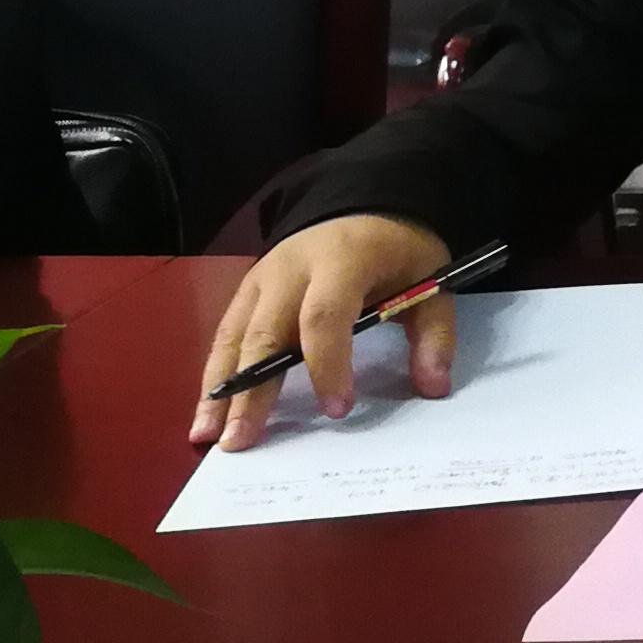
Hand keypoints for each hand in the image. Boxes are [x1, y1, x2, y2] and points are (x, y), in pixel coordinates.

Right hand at [191, 214, 452, 450]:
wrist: (364, 201)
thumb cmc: (398, 248)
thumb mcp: (431, 279)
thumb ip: (434, 333)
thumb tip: (433, 387)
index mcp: (343, 260)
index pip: (325, 316)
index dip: (328, 364)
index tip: (338, 408)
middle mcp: (291, 269)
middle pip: (265, 333)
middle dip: (251, 391)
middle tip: (241, 441)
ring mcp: (262, 277)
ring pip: (233, 336)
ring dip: (218, 389)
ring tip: (207, 435)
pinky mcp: (247, 287)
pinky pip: (227, 333)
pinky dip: (216, 373)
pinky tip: (209, 411)